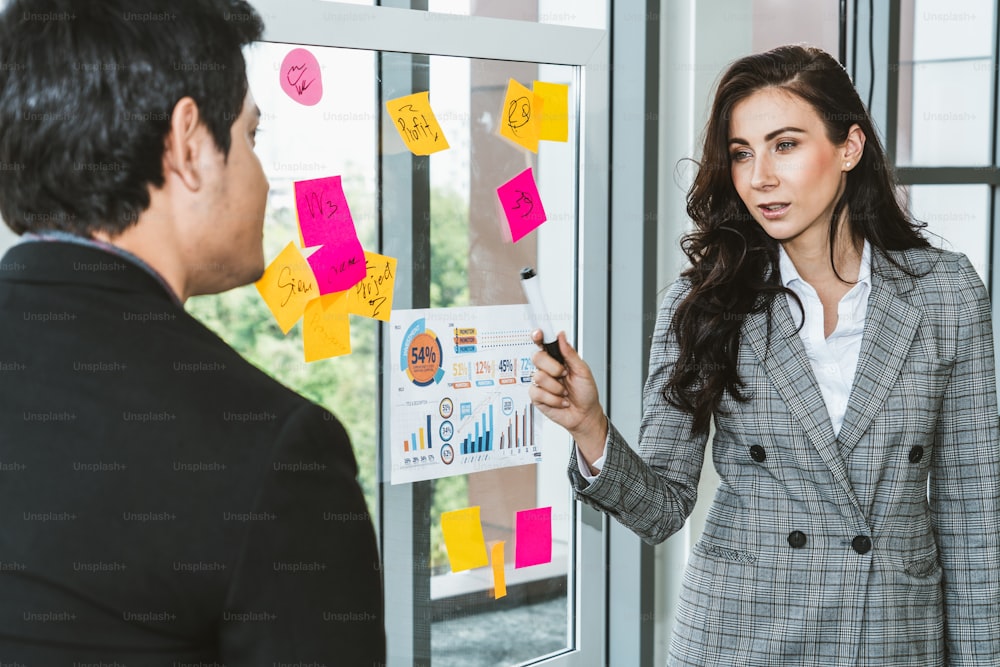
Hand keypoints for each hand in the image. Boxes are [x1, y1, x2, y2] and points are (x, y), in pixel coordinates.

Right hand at [528, 330, 607, 462]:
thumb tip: (561, 336)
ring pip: (539, 377)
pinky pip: (538, 393)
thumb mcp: (582, 371)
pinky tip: (561, 401)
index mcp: (558, 360)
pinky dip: (554, 399)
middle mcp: (547, 369)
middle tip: (564, 375)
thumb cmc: (586, 393)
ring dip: (556, 387)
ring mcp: (541, 383)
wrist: (585, 415)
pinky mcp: (537, 397)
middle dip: (553, 367)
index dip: (538, 337)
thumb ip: (570, 353)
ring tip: (564, 392)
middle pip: (537, 357)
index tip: (538, 334)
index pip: (543, 344)